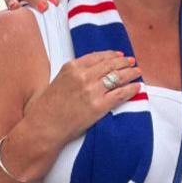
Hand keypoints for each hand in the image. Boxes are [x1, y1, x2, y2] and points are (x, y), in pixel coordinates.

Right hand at [21, 51, 141, 152]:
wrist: (44, 127)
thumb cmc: (48, 107)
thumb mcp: (58, 80)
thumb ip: (75, 73)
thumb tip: (93, 70)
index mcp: (72, 68)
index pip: (98, 56)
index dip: (112, 55)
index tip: (119, 55)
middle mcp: (83, 76)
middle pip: (110, 65)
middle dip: (124, 62)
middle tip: (132, 62)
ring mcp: (92, 91)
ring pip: (118, 77)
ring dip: (131, 73)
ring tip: (137, 72)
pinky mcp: (99, 106)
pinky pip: (121, 94)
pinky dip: (131, 89)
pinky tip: (137, 87)